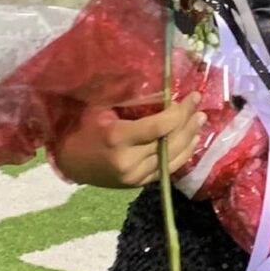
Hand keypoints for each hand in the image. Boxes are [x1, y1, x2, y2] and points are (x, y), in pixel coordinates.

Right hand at [51, 95, 203, 188]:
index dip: (179, 112)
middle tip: (199, 104)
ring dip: (190, 137)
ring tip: (200, 120)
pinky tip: (192, 140)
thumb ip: (128, 99)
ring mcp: (135, 176)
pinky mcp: (139, 184)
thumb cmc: (81, 128)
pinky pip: (167, 169)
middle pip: (169, 141)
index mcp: (117, 138)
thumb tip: (159, 85)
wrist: (69, 162)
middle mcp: (129, 161)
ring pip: (172, 156)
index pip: (159, 126)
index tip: (191, 97)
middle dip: (188, 121)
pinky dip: (182, 154)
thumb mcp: (99, 108)